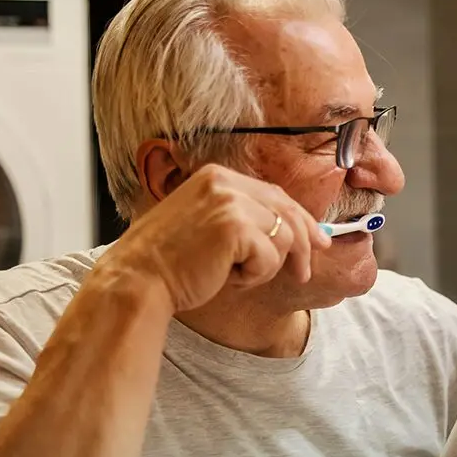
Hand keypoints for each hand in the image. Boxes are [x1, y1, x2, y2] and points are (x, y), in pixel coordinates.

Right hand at [100, 165, 331, 312]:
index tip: (318, 239)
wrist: (138, 280)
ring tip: (235, 275)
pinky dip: (254, 276)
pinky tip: (226, 277)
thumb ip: (244, 219)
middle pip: (287, 211)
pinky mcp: (234, 227)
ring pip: (283, 237)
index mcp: (217, 177)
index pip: (275, 195)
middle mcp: (224, 182)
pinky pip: (270, 257)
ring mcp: (229, 201)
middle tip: (304, 273)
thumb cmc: (170, 262)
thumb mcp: (208, 227)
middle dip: (305, 245)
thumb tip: (297, 232)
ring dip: (265, 266)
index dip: (300, 219)